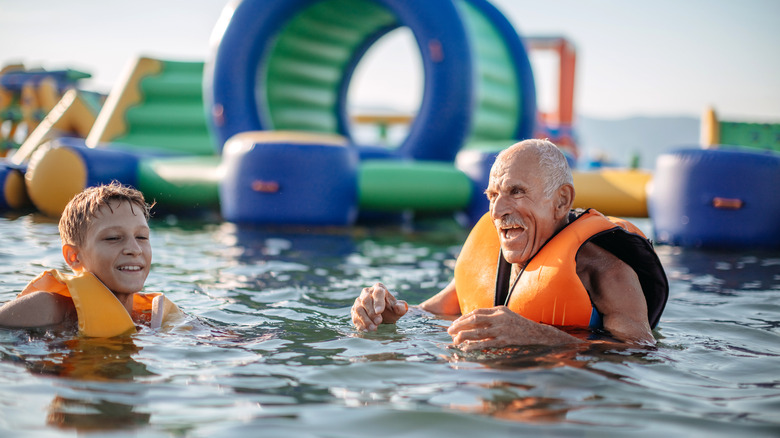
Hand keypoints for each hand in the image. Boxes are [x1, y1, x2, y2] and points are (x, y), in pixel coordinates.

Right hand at [351, 282, 408, 330]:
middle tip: (379, 322)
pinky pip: (354, 316)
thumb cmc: (392, 310)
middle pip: (366, 301)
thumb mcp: (399, 309)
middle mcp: (367, 292)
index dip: (378, 302)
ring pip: (358, 309)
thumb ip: (401, 307)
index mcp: (379, 288)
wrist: (385, 316)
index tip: (379, 312)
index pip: (377, 293)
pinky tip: (366, 330)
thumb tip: (400, 307)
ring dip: (365, 320)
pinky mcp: (354, 310)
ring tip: (373, 328)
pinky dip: (360, 324)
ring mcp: (359, 301)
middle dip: (371, 313)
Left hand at [447, 306, 579, 350]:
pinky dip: (474, 346)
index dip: (463, 318)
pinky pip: (486, 344)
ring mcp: (502, 330)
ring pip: (478, 332)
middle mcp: (499, 318)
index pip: (476, 312)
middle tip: (449, 331)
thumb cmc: (520, 325)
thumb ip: (492, 314)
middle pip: (474, 320)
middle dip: (459, 325)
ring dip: (464, 336)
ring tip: (454, 340)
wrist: (538, 335)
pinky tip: (466, 348)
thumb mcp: (507, 314)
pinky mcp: (505, 341)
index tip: (454, 324)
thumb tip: (474, 317)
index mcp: (499, 310)